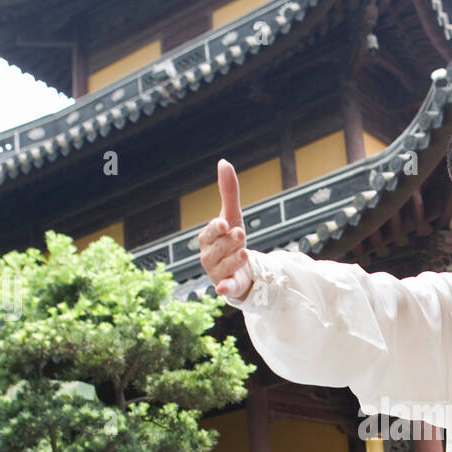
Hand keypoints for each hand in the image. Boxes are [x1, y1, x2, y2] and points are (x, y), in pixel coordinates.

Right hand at [197, 159, 252, 299]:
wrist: (241, 270)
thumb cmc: (233, 241)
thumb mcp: (233, 216)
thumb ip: (229, 192)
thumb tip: (223, 162)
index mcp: (207, 239)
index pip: (210, 233)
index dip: (217, 229)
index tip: (225, 224)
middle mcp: (208, 256)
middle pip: (218, 249)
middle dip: (230, 242)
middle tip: (241, 235)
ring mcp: (216, 274)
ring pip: (223, 267)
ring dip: (234, 260)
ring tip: (245, 253)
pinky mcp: (226, 288)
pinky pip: (223, 289)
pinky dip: (224, 289)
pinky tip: (223, 289)